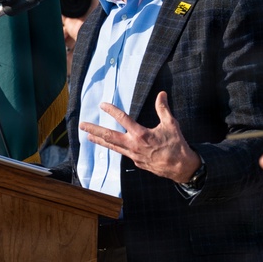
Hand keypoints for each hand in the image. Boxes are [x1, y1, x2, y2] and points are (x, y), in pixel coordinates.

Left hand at [79, 91, 201, 183]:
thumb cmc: (176, 145)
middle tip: (82, 125)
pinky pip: (122, 153)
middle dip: (94, 129)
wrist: (180, 167)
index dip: (111, 110)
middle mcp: (133, 145)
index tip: (102, 105)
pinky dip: (115, 148)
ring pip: (112, 147)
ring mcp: (133, 155)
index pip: (123, 119)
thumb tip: (161, 94)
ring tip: (88, 136)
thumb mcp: (171, 124)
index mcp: (141, 134)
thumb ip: (163, 109)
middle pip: (109, 136)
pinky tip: (111, 145)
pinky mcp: (136, 162)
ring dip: (99, 141)